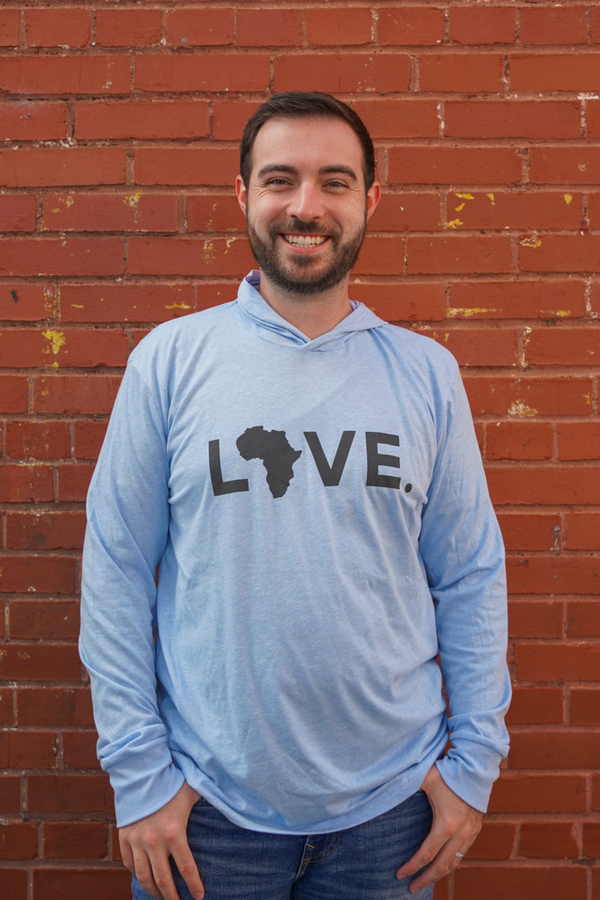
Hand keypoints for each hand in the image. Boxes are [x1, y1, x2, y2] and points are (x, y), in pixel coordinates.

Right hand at [119, 781, 203, 899]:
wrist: (140, 770)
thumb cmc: (170, 779)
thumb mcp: (192, 790)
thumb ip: (209, 797)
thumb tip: (230, 798)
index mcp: (174, 831)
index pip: (186, 868)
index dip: (194, 885)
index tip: (199, 896)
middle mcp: (154, 841)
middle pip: (163, 879)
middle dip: (172, 896)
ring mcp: (137, 840)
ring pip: (144, 876)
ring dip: (153, 890)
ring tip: (161, 897)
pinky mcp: (124, 836)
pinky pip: (129, 863)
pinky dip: (136, 873)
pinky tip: (145, 877)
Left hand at [395, 765, 482, 893]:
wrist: (475, 768)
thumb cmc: (448, 772)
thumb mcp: (425, 778)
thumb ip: (406, 785)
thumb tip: (387, 788)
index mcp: (446, 825)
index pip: (426, 855)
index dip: (412, 867)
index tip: (399, 875)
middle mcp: (460, 834)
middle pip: (441, 867)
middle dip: (425, 879)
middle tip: (411, 888)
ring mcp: (470, 834)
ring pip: (454, 863)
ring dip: (439, 875)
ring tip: (426, 880)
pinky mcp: (475, 830)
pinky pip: (462, 854)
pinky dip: (451, 863)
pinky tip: (442, 865)